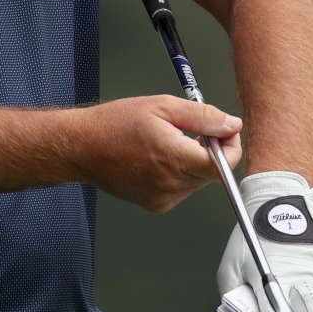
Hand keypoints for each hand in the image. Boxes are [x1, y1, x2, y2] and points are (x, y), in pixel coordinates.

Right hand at [72, 96, 242, 212]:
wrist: (81, 147)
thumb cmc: (114, 123)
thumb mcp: (161, 106)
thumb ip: (202, 116)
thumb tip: (231, 125)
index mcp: (174, 157)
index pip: (225, 163)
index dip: (229, 145)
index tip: (220, 131)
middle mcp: (171, 184)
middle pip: (213, 172)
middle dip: (208, 150)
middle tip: (187, 131)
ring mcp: (164, 198)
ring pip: (198, 181)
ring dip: (192, 162)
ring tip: (165, 145)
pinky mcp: (157, 205)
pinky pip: (181, 190)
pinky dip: (177, 174)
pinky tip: (156, 160)